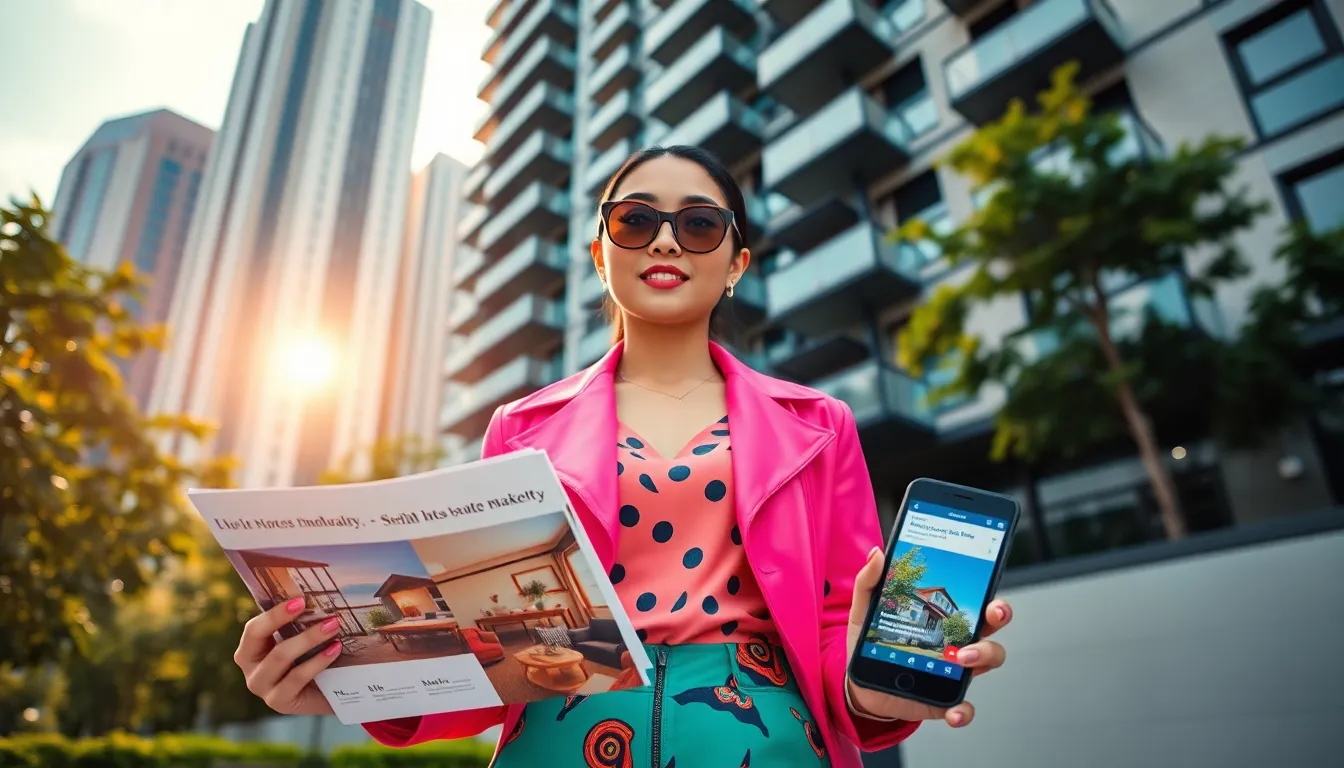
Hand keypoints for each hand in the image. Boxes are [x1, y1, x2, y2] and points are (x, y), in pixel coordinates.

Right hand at [233, 595, 342, 714]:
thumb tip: (315, 595)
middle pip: (260, 639)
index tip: (300, 600)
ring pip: (280, 656)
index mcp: (250, 649)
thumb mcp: (302, 639)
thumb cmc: (310, 659)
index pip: (254, 628)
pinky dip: (318, 661)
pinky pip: (296, 677)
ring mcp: (262, 687)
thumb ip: (300, 622)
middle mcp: (250, 668)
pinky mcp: (278, 701)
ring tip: (334, 626)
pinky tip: (335, 649)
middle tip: (318, 609)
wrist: (326, 694)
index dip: (275, 613)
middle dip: (287, 620)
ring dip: (309, 638)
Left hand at [844, 547, 1010, 727]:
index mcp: (942, 618)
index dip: (991, 596)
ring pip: (987, 661)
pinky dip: (963, 711)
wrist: (858, 683)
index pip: (974, 601)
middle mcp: (955, 642)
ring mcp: (953, 671)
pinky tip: (954, 712)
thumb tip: (877, 554)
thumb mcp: (864, 610)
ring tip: (961, 658)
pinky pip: (963, 707)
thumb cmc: (869, 642)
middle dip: (998, 617)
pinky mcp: (943, 698)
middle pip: (990, 627)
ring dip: (984, 656)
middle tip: (989, 616)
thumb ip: (869, 582)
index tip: (992, 591)